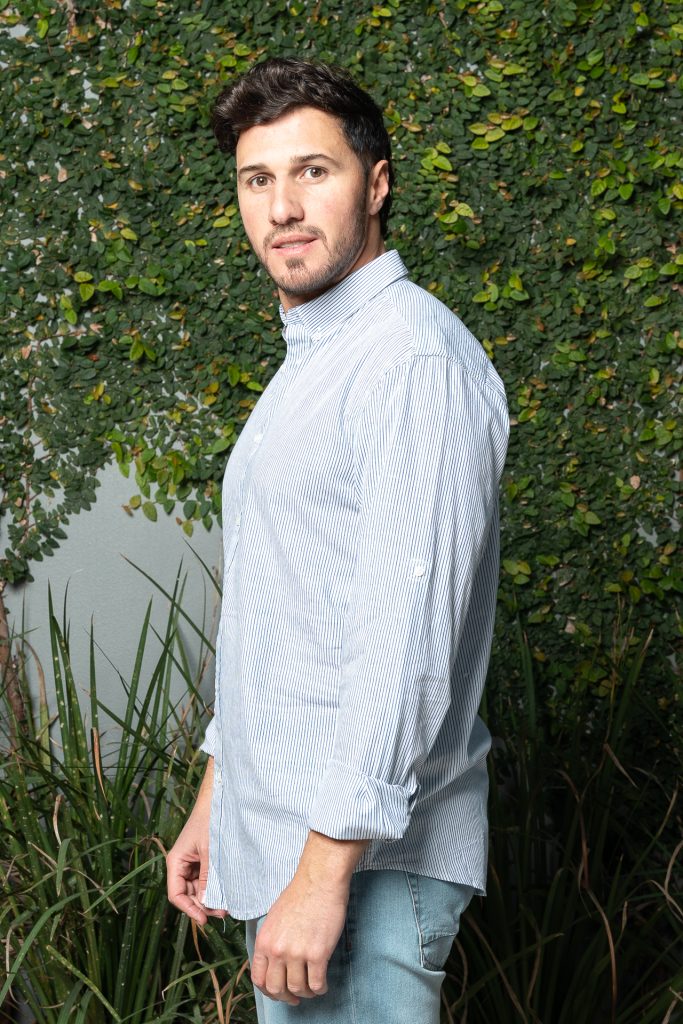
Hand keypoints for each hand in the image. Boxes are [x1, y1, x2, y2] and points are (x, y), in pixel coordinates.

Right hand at [166, 758, 227, 924]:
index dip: (189, 909)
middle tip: (222, 912)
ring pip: (198, 889)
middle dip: (203, 905)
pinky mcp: (204, 860)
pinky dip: (215, 886)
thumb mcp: (210, 852)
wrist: (219, 799)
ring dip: (210, 898)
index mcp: (176, 862)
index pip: (176, 895)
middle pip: (188, 894)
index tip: (205, 920)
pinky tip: (226, 891)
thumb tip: (208, 904)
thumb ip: (208, 878)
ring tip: (226, 904)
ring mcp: (193, 863)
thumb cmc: (211, 821)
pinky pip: (206, 879)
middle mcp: (182, 864)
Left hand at [250, 831, 366, 1004]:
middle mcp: (277, 950)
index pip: (258, 978)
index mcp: (264, 940)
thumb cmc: (300, 894)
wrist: (320, 880)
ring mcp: (297, 953)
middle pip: (276, 989)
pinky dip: (320, 989)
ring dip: (306, 993)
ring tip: (312, 987)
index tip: (279, 992)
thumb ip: (271, 941)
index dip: (269, 991)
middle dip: (286, 997)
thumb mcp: (274, 918)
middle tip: (295, 996)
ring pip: (298, 989)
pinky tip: (323, 984)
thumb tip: (274, 962)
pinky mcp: (318, 954)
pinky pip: (317, 984)